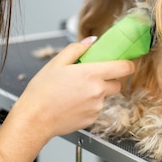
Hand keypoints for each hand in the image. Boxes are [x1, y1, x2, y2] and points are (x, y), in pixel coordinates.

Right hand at [8, 37, 134, 143]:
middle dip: (108, 79)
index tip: (123, 63)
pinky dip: (89, 106)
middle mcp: (98, 91)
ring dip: (96, 93)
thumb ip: (77, 49)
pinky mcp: (92, 120)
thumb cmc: (42, 92)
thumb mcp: (56, 63)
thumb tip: (91, 42)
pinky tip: (72, 104)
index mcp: (91, 74)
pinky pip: (96, 109)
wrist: (34, 119)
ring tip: (74, 92)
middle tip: (91, 78)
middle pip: (117, 84)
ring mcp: (96, 107)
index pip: (124, 68)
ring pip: (105, 97)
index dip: (127, 65)